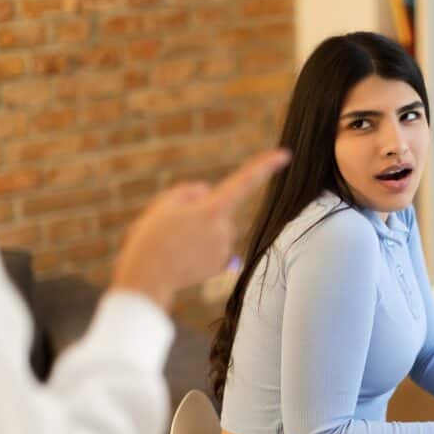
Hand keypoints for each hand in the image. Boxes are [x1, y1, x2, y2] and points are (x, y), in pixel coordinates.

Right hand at [111, 149, 289, 310]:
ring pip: (216, 230)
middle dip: (201, 214)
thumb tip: (207, 192)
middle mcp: (224, 229)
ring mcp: (225, 249)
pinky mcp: (222, 265)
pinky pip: (216, 248)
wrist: (147, 278)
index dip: (265, 167)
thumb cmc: (152, 238)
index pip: (244, 182)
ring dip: (200, 233)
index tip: (286, 155)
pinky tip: (185, 257)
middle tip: (173, 228)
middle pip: (219, 210)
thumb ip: (189, 191)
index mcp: (212, 209)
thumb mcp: (164, 204)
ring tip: (176, 244)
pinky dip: (202, 249)